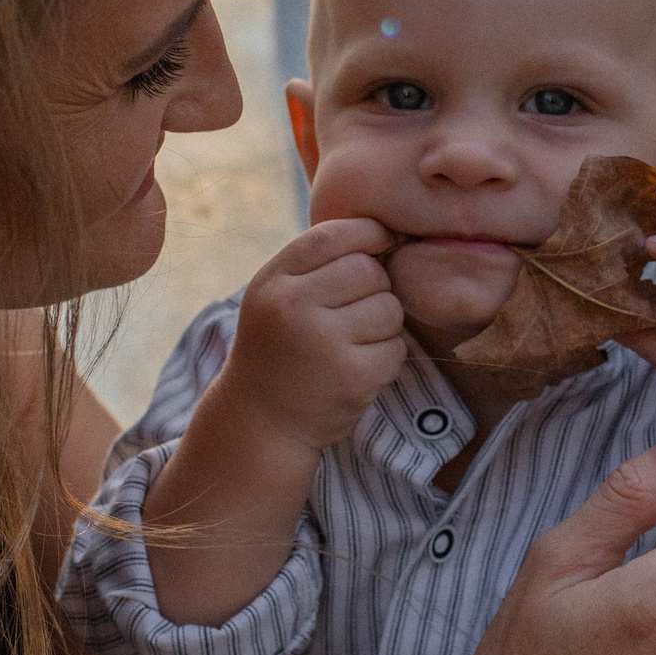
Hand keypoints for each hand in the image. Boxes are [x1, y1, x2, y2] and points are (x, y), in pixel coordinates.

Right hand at [214, 218, 408, 453]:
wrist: (260, 422)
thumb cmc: (279, 349)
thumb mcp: (276, 297)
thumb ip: (317, 263)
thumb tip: (385, 231)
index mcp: (273, 282)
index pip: (332, 235)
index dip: (367, 233)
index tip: (381, 243)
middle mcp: (293, 307)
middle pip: (369, 271)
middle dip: (375, 288)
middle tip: (354, 314)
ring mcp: (323, 343)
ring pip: (389, 309)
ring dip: (383, 325)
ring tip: (352, 344)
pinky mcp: (352, 377)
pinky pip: (395, 348)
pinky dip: (386, 359)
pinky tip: (357, 370)